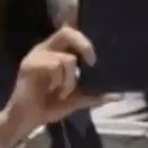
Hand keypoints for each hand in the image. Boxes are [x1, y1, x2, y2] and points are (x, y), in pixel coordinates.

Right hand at [0, 24, 105, 147]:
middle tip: (92, 62)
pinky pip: (55, 65)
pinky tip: (56, 91)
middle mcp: (47, 49)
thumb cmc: (50, 105)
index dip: (81, 27)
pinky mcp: (29, 64)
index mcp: (57, 53)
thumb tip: (119, 95)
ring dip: (71, 78)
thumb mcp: (76, 100)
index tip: (96, 49)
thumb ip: (94, 95)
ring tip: (64, 92)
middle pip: (67, 32)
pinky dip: (61, 81)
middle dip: (84, 44)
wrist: (28, 119)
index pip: (69, 31)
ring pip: (67, 58)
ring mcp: (37, 56)